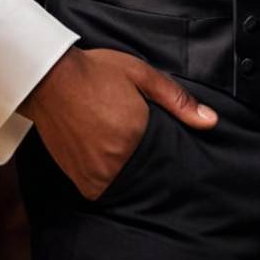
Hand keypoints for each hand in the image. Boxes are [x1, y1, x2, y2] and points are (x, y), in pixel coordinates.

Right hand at [19, 46, 217, 199]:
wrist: (48, 78)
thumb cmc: (96, 72)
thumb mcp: (142, 75)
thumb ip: (177, 100)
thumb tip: (210, 121)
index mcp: (133, 137)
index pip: (164, 158)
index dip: (166, 151)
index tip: (160, 142)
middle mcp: (113, 162)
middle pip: (145, 173)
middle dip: (146, 160)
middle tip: (133, 138)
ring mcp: (93, 173)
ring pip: (124, 183)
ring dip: (125, 170)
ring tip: (118, 144)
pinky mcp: (78, 178)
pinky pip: (102, 187)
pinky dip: (107, 175)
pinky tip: (105, 153)